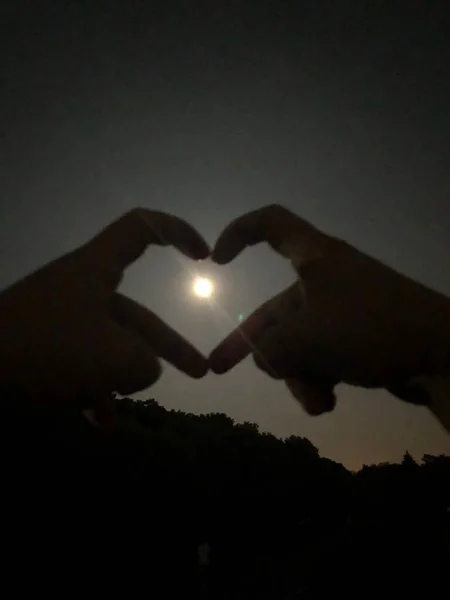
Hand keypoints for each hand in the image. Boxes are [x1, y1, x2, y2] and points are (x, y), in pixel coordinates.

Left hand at [0, 209, 209, 406]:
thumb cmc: (47, 350)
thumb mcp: (115, 358)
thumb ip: (145, 363)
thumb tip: (142, 370)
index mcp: (96, 270)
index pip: (142, 228)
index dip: (177, 232)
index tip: (205, 256)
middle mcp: (79, 288)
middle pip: (135, 312)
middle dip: (168, 345)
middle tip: (199, 371)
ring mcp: (57, 319)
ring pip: (107, 343)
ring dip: (126, 375)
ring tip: (134, 407)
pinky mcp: (39, 347)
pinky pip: (79, 362)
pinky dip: (93, 388)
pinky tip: (100, 421)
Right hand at [210, 205, 449, 415]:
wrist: (443, 352)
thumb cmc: (370, 328)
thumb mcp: (308, 338)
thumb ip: (271, 349)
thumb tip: (264, 360)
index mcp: (313, 259)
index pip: (271, 223)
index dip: (238, 233)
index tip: (215, 259)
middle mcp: (324, 281)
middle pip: (274, 309)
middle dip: (252, 345)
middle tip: (219, 368)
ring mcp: (340, 312)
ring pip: (297, 343)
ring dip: (298, 375)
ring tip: (316, 399)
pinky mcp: (356, 340)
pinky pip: (321, 358)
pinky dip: (319, 380)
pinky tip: (328, 403)